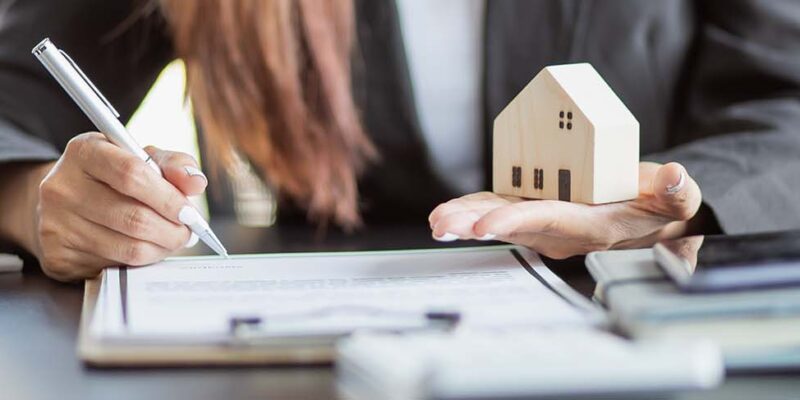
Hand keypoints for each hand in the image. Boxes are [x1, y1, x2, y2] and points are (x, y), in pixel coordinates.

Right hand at [33, 132, 207, 280]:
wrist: (65, 202)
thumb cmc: (113, 177)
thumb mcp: (141, 158)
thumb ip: (173, 164)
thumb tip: (197, 182)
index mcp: (85, 152)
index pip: (132, 174)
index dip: (168, 197)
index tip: (190, 212)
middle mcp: (62, 187)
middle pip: (134, 217)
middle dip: (173, 230)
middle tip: (188, 232)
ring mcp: (55, 224)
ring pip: (129, 247)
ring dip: (162, 248)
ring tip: (171, 239)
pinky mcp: (58, 256)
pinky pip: (116, 266)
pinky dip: (141, 262)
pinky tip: (145, 249)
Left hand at [428, 162, 702, 258]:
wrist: (648, 219)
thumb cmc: (659, 208)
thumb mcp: (678, 200)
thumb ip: (677, 192)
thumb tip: (675, 176)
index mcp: (590, 225)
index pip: (548, 222)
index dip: (516, 221)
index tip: (485, 225)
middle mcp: (560, 229)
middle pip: (511, 225)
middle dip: (475, 224)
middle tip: (442, 224)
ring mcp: (544, 222)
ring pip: (500, 219)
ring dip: (466, 219)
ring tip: (437, 220)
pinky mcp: (535, 209)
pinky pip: (500, 209)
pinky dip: (474, 210)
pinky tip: (450, 213)